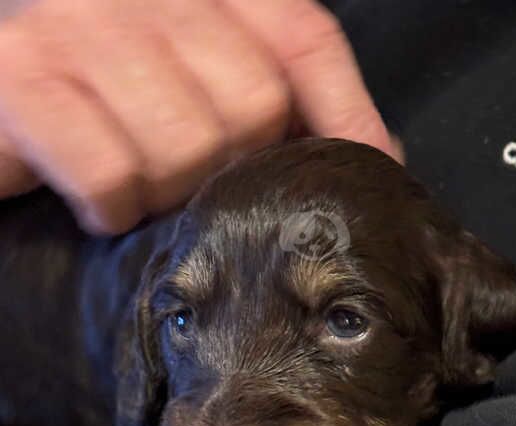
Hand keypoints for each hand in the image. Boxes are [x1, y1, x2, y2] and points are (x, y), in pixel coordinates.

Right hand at [0, 0, 394, 233]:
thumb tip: (377, 159)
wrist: (5, 83)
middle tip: (201, 178)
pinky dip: (113, 205)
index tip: (371, 169)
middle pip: (251, 101)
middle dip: (234, 163)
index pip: (304, 40)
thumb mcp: (206, 79)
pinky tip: (106, 203)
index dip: (347, 113)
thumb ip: (290, 103)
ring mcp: (81, 29)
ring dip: (171, 190)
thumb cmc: (115, 92)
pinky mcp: (22, 80)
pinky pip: (110, 171)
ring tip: (149, 188)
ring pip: (185, 142)